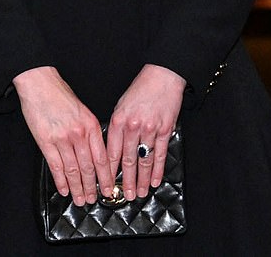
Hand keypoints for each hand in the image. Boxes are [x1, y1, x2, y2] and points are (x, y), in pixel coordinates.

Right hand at [13, 66, 112, 205]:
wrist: (39, 82)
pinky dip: (60, 180)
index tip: (109, 189)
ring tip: (80, 199)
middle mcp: (78, 133)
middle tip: (93, 199)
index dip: (106, 177)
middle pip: (88, 168)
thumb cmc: (59, 93)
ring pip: (72, 170)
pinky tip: (64, 189)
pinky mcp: (45, 141)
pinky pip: (56, 166)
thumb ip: (89, 130)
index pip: (102, 158)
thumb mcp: (82, 110)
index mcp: (90, 125)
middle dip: (92, 187)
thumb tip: (95, 152)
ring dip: (77, 188)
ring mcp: (62, 138)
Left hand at [106, 64, 185, 200]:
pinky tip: (154, 181)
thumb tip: (112, 148)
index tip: (105, 182)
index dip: (107, 169)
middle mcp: (132, 126)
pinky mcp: (165, 130)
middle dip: (124, 180)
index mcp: (118, 119)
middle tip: (122, 195)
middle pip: (127, 159)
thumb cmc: (140, 90)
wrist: (162, 76)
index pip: (111, 150)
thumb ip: (117, 126)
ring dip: (140, 179)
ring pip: (143, 160)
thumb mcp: (121, 105)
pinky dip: (156, 170)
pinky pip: (159, 154)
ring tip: (138, 193)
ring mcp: (150, 129)